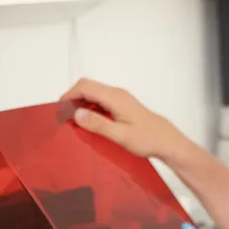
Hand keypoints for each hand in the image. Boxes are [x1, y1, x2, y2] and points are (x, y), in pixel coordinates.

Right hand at [60, 78, 178, 159]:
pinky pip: (101, 100)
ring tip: (75, 121)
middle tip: (65, 116)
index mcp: (115, 98)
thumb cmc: (148, 139)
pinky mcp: (123, 105)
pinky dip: (91, 108)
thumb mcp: (120, 136)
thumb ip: (98, 124)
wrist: (167, 142)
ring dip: (82, 103)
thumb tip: (77, 113)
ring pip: (94, 93)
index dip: (69, 96)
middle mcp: (118, 94)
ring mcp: (121, 98)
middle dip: (73, 98)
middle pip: (88, 87)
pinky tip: (90, 122)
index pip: (85, 87)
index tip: (60, 110)